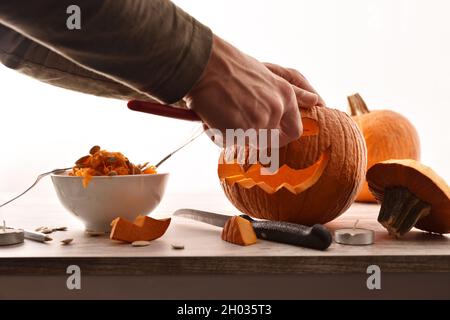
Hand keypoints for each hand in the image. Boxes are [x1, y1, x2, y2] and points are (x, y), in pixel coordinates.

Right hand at [185, 35, 318, 146]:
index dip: (281, 139)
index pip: (295, 131)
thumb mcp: (267, 74)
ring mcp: (259, 122)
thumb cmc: (230, 67)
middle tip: (232, 120)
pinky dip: (217, 134)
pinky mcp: (241, 130)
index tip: (268, 139)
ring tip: (219, 112)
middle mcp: (276, 110)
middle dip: (248, 136)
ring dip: (230, 133)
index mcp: (285, 96)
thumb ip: (291, 92)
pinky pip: (228, 143)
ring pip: (245, 143)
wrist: (205, 63)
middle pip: (266, 141)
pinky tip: (210, 116)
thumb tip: (315, 100)